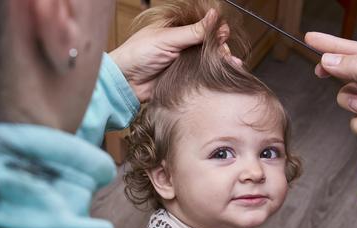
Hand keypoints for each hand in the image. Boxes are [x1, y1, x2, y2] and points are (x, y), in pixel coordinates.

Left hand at [110, 9, 241, 101]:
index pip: (203, 26)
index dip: (215, 29)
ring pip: (209, 60)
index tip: (223, 34)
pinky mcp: (185, 79)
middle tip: (225, 52)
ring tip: (231, 63)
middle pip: (209, 44)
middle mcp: (183, 44)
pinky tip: (226, 73)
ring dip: (222, 61)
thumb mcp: (167, 39)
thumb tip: (214, 15)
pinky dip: (215, 75)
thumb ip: (192, 31)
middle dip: (221, 47)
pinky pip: (202, 76)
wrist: (125, 82)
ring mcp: (185, 62)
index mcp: (178, 29)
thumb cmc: (138, 54)